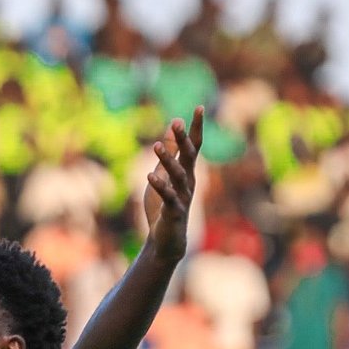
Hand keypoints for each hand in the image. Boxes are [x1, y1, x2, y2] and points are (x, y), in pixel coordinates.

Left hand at [144, 106, 203, 259]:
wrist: (166, 241)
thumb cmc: (164, 207)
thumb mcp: (164, 176)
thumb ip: (169, 154)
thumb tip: (172, 126)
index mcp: (187, 172)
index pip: (194, 146)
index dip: (197, 127)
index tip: (199, 107)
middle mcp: (188, 182)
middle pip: (189, 157)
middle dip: (183, 140)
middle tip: (177, 123)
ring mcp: (182, 197)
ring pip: (177, 176)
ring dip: (167, 160)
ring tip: (155, 146)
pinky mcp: (174, 212)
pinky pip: (168, 197)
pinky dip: (159, 186)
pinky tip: (149, 176)